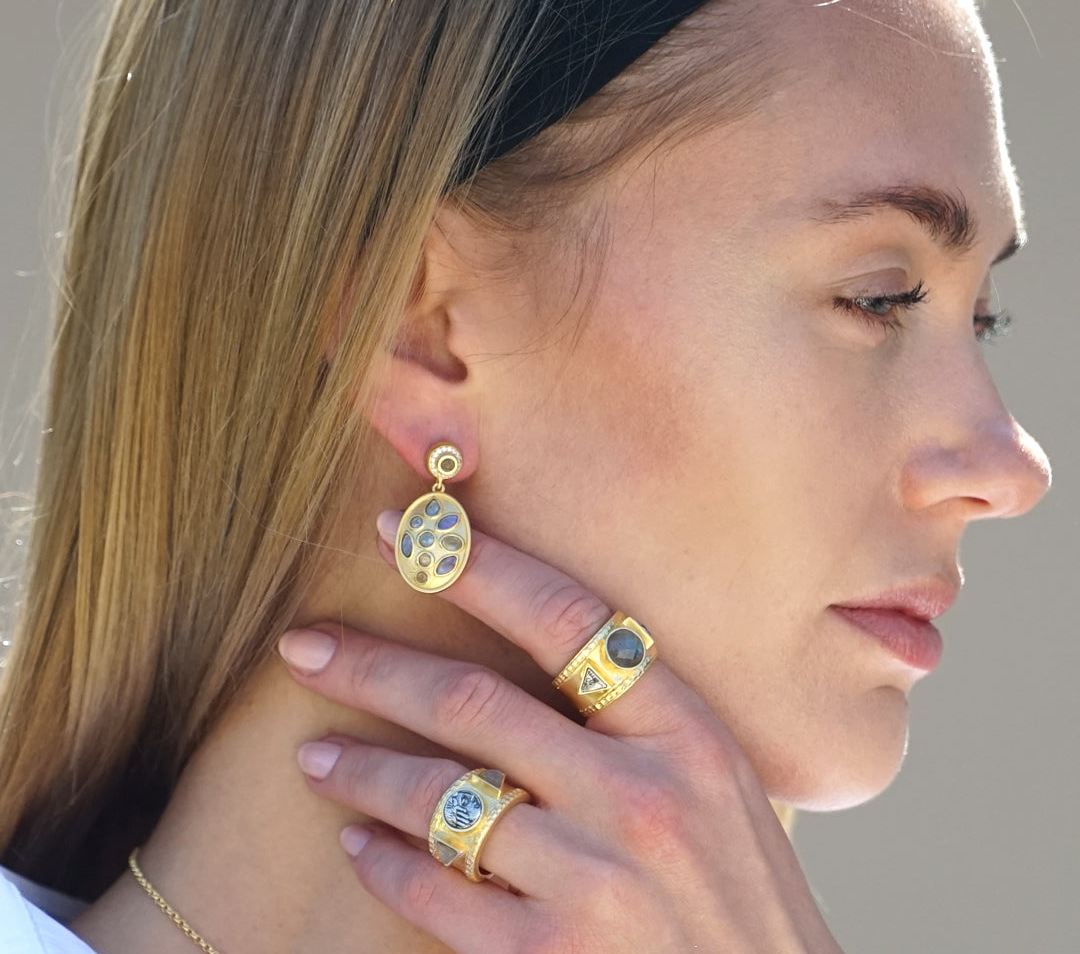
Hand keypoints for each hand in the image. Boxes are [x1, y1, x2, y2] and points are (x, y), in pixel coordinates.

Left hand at [278, 518, 842, 953]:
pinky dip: (387, 864)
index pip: (561, 616)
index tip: (401, 533)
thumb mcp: (718, 781)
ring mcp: (597, 879)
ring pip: (442, 798)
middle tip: (304, 647)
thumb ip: (638, 721)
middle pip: (474, 702)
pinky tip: (359, 846)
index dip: (473, 566)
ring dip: (363, 770)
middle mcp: (639, 793)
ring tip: (313, 756)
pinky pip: (440, 895)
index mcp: (684, 731)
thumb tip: (530, 661)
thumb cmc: (743, 895)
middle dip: (373, 667)